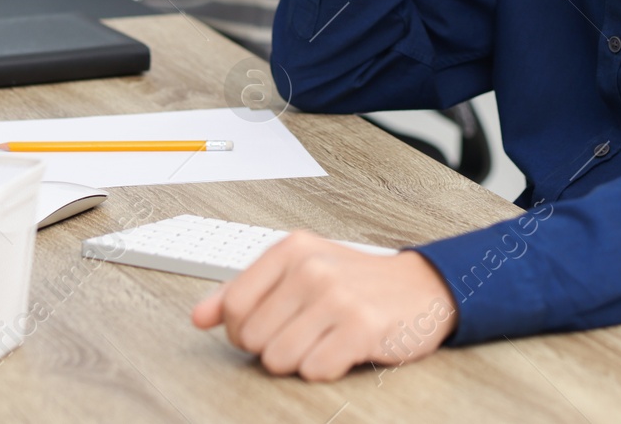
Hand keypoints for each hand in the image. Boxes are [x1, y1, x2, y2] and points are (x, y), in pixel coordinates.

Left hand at [191, 231, 458, 381]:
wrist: (421, 287)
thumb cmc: (355, 282)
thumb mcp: (299, 272)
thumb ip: (245, 292)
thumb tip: (199, 317)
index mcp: (292, 249)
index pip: (234, 305)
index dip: (243, 329)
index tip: (268, 326)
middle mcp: (312, 267)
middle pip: (254, 338)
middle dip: (274, 346)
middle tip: (306, 332)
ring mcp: (338, 296)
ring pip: (279, 359)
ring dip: (301, 360)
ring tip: (325, 339)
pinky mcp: (362, 327)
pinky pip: (315, 370)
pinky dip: (327, 368)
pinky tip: (344, 348)